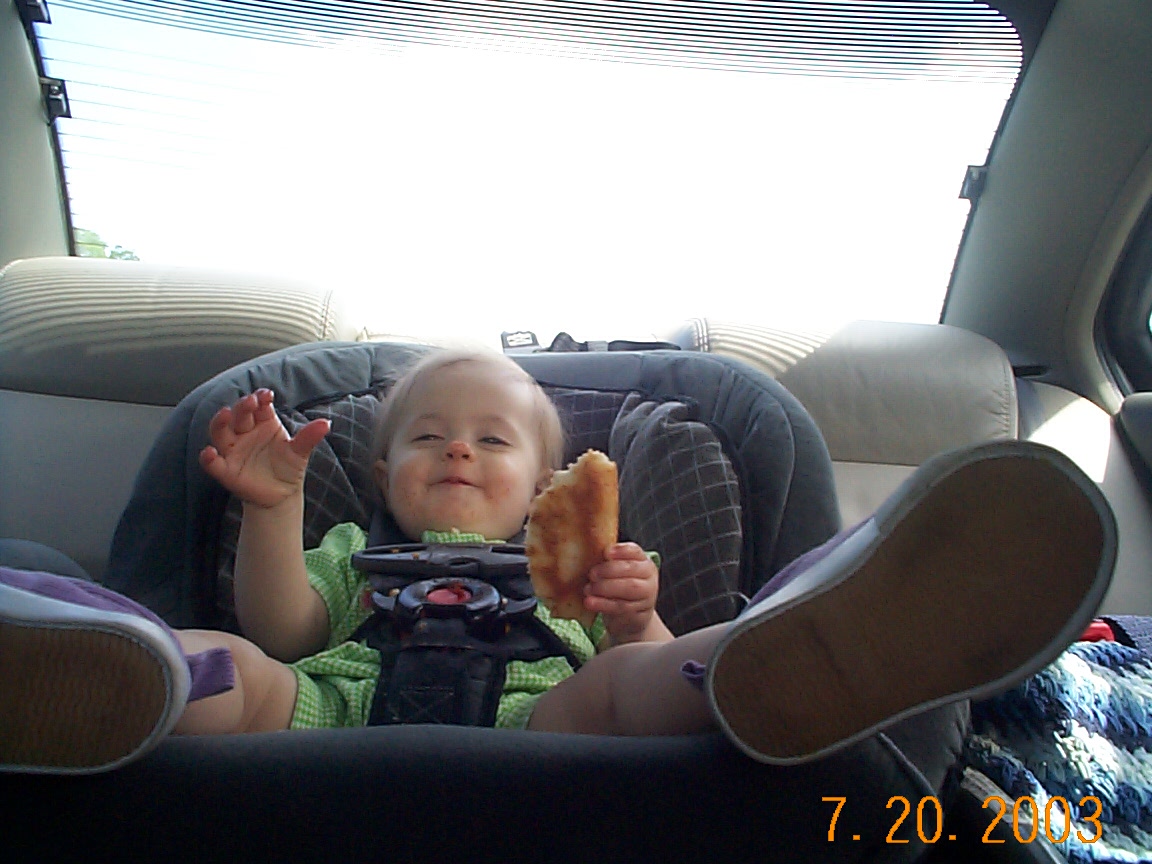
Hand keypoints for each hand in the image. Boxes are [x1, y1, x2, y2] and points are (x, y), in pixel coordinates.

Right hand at [198, 389, 329, 508]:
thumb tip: (326, 423)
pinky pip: (212, 463)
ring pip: (220, 432)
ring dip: (220, 422)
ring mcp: (233, 450)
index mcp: (263, 422)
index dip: (260, 399)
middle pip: (239, 415)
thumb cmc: (288, 467)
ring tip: (225, 413)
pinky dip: (208, 458)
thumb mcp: (300, 451)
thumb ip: (309, 437)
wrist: (281, 495)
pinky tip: (209, 452)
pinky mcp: (226, 470)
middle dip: (243, 406)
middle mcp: (245, 433)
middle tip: (250, 401)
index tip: (266, 395)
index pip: (259, 406)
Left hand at [584, 543, 671, 645]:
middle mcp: (649, 577)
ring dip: (605, 587)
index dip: (621, 550)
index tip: (606, 553)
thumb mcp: (617, 573)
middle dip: (608, 570)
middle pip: (630, 568)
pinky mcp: (639, 613)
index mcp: (643, 562)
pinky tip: (590, 602)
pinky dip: (603, 604)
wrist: (630, 616)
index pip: (634, 551)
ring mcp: (646, 596)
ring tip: (588, 589)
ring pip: (628, 588)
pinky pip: (621, 606)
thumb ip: (608, 563)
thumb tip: (588, 552)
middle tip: (591, 574)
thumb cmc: (620, 587)